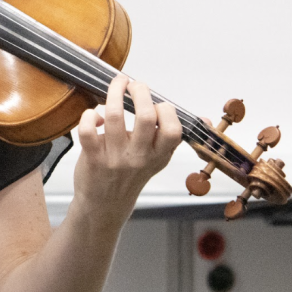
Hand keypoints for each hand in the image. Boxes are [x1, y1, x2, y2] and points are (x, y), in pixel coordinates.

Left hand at [72, 75, 182, 221]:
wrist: (104, 206)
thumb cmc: (130, 176)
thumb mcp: (157, 160)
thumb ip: (170, 138)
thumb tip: (204, 119)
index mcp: (159, 155)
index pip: (173, 130)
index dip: (166, 110)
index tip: (156, 103)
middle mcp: (139, 156)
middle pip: (146, 116)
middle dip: (140, 91)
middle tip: (134, 85)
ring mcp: (115, 157)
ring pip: (114, 116)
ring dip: (114, 93)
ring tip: (116, 85)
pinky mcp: (92, 157)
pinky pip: (87, 129)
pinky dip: (89, 115)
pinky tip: (95, 115)